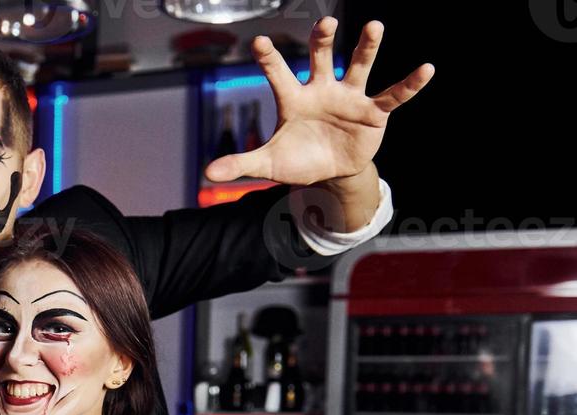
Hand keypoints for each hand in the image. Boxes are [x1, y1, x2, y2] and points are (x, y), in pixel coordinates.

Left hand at [205, 18, 433, 187]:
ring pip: (359, 66)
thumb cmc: (297, 159)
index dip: (269, 59)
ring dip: (367, 47)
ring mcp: (349, 97)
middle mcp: (322, 90)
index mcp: (294, 99)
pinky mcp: (373, 112)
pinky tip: (426, 69)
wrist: (329, 171)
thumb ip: (240, 163)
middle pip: (321, 58)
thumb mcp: (267, 164)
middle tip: (325, 23)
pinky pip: (393, 95)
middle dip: (322, 41)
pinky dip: (409, 84)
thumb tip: (206, 173)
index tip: (258, 42)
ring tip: (375, 26)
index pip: (278, 75)